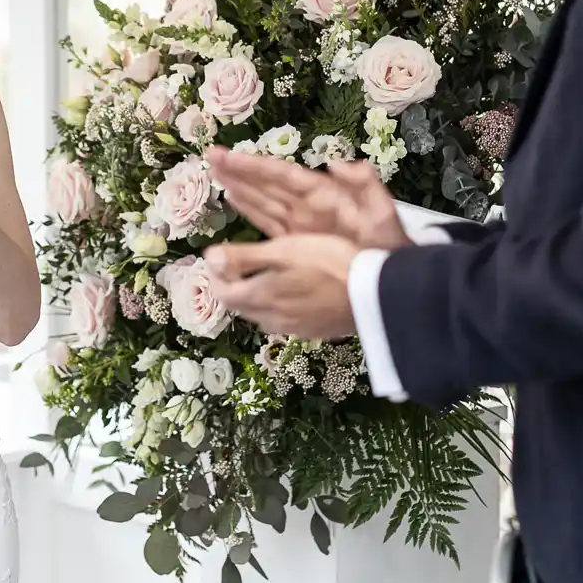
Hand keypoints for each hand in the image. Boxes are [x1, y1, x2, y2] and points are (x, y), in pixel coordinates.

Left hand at [204, 235, 359, 338]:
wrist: (374, 294)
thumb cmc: (329, 263)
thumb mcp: (285, 250)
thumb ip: (245, 256)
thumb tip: (209, 257)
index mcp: (261, 297)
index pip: (222, 293)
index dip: (215, 274)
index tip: (219, 255)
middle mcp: (272, 319)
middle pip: (240, 305)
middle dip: (233, 285)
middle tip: (239, 262)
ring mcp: (293, 329)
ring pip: (261, 314)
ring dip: (254, 296)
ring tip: (264, 275)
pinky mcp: (312, 332)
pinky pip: (282, 321)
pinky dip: (276, 306)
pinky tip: (291, 293)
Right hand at [206, 148, 409, 250]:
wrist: (393, 282)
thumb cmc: (389, 249)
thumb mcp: (383, 215)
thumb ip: (365, 186)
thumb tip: (336, 163)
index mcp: (324, 198)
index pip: (284, 176)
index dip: (255, 166)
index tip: (228, 155)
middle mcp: (309, 207)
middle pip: (268, 184)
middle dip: (240, 170)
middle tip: (210, 156)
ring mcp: (302, 226)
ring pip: (264, 201)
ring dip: (241, 186)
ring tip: (216, 172)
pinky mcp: (299, 246)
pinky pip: (269, 224)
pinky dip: (250, 211)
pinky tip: (233, 200)